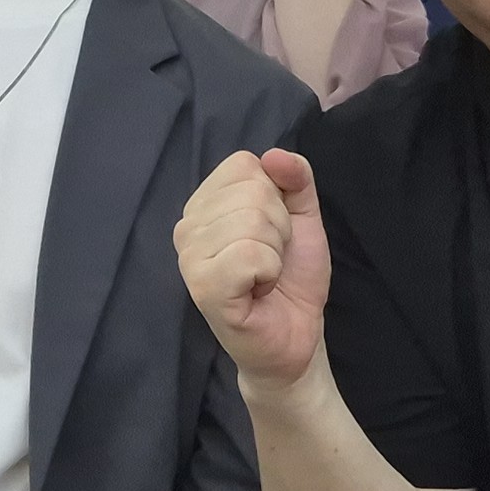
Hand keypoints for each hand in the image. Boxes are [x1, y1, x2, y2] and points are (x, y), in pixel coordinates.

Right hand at [176, 148, 330, 386]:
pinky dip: (268, 272)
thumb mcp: (302, 217)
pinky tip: (258, 290)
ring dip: (275, 252)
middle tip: (270, 260)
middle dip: (280, 227)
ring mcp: (189, 256)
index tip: (273, 232)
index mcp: (205, 203)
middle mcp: (187, 225)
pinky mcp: (202, 286)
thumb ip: (295, 178)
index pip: (244, 164)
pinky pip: (250, 254)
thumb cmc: (291, 278)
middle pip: (252, 192)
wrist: (295, 336)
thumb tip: (275, 154)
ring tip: (264, 276)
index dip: (274, 196)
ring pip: (253, 221)